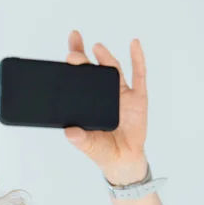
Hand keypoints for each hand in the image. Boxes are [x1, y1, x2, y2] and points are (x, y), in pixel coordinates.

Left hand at [64, 30, 148, 179]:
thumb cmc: (103, 150)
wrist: (124, 160)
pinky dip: (137, 59)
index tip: (64, 54)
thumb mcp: (89, 145)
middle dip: (82, 57)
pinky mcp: (138, 98)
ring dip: (105, 57)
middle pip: (91, 69)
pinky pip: (139, 75)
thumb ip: (80, 140)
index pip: (75, 79)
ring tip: (97, 47)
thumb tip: (69, 133)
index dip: (71, 65)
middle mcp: (102, 94)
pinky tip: (134, 44)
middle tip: (73, 49)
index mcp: (87, 102)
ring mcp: (120, 94)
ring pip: (112, 70)